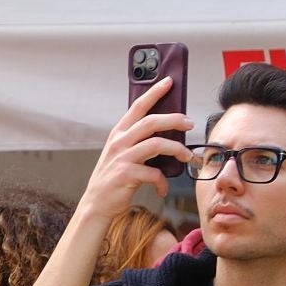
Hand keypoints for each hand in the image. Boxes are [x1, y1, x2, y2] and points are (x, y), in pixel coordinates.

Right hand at [76, 78, 193, 219]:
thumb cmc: (112, 179)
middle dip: (175, 119)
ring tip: (187, 156)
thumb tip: (165, 133)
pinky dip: (163, 181)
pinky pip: (154, 173)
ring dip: (177, 149)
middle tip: (189, 123)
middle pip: (151, 122)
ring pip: (157, 144)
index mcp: (118, 133)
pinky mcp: (126, 175)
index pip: (138, 106)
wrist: (96, 204)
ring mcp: (122, 158)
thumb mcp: (120, 154)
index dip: (154, 92)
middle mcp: (119, 142)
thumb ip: (137, 141)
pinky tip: (163, 188)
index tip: (169, 81)